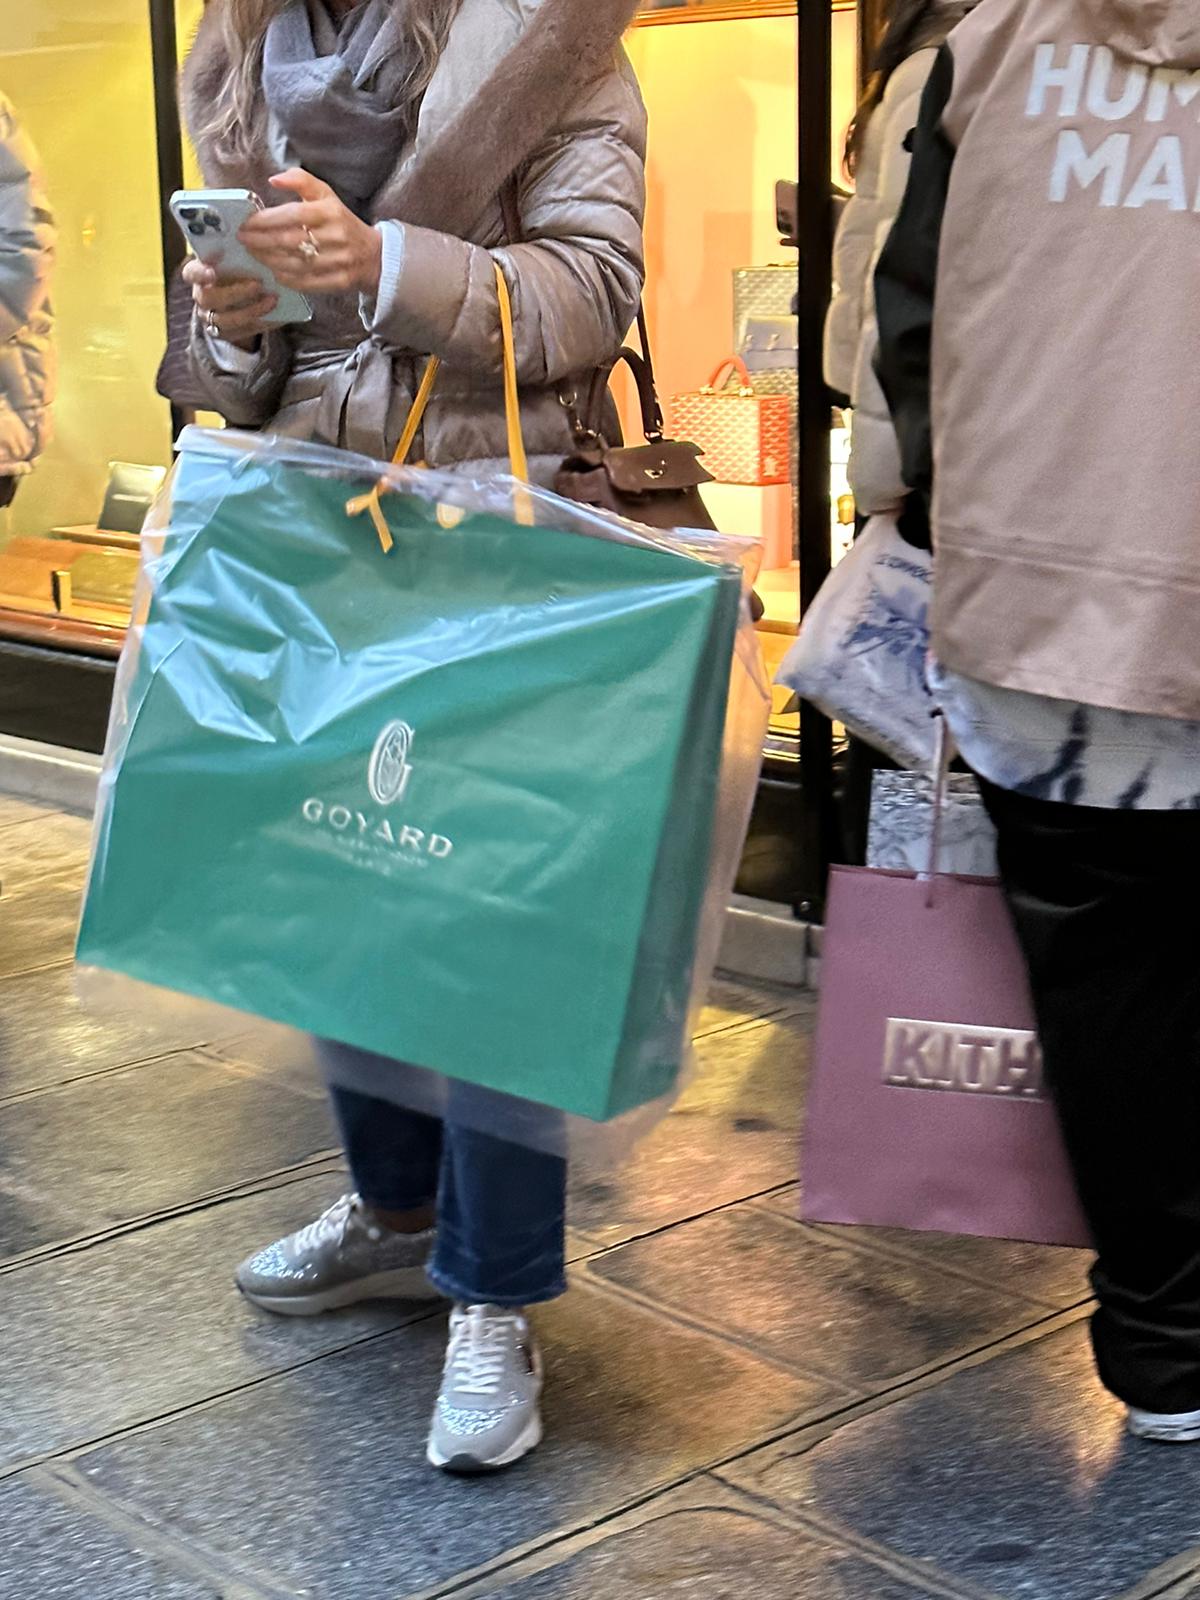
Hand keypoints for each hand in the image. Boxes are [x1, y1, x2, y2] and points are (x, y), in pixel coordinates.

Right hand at [183, 256, 276, 350]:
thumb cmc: (235, 270)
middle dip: (235, 292)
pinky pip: (241, 332)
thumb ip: (236, 254)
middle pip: (209, 298)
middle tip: (258, 284)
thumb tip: (257, 241)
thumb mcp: (232, 258)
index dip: (200, 273)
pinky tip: (276, 316)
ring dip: (251, 310)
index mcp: (197, 273)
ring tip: (272, 300)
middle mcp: (200, 296)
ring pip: (225, 320)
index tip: (213, 270)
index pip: (191, 273)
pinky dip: (260, 323)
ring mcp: (210, 317)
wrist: (238, 298)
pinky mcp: (223, 334)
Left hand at [237, 169, 382, 296]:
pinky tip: (273, 272)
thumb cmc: (342, 222)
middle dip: (261, 241)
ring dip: (269, 260)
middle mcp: (336, 236)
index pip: (292, 215)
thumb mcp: (326, 195)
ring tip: (253, 254)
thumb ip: (301, 181)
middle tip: (242, 239)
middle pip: (289, 240)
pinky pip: (307, 282)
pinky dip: (286, 278)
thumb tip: (273, 179)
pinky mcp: (340, 281)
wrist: (375, 256)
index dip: (266, 220)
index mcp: (330, 212)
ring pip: (295, 263)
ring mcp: (339, 261)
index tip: (246, 223)